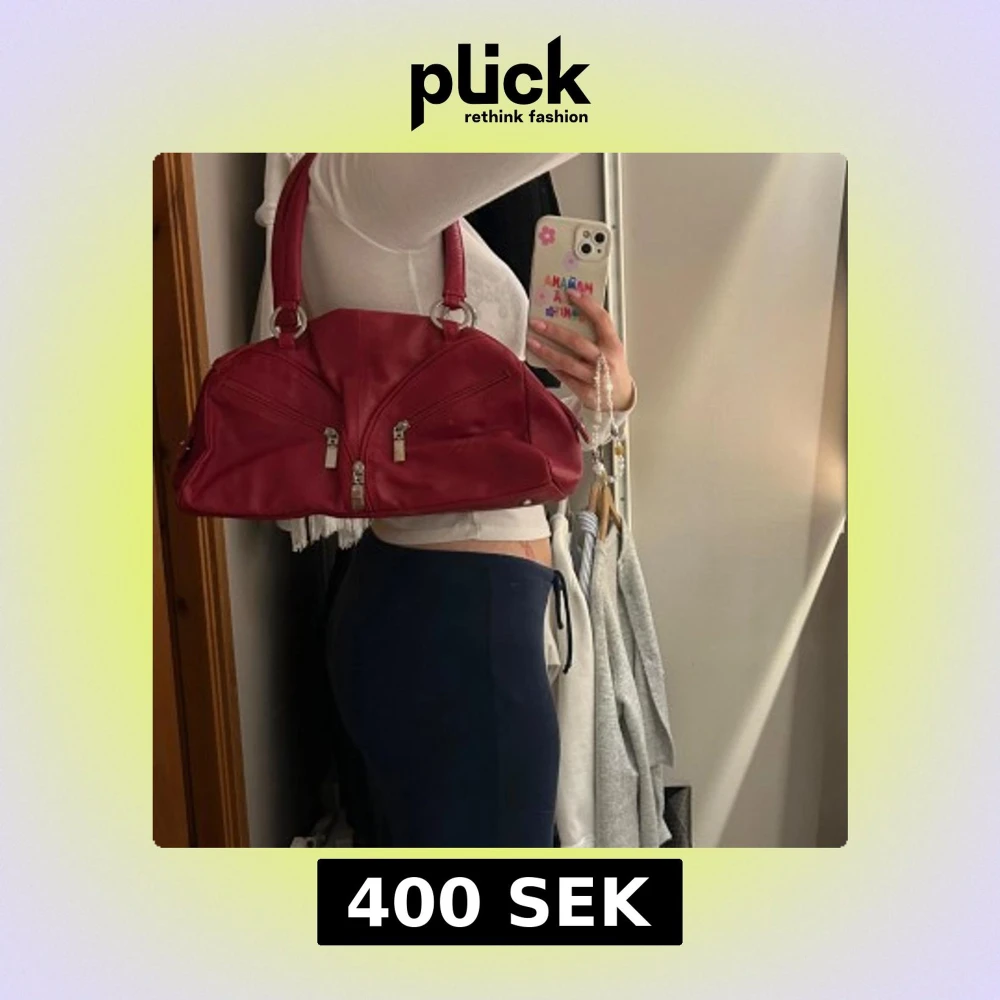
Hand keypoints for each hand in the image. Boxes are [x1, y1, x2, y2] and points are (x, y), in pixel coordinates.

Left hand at [527, 288, 634, 411]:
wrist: (620, 397)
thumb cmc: (612, 367)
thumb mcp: (611, 348)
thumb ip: (596, 334)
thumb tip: (568, 313)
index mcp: (613, 344)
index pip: (601, 319)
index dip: (587, 305)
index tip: (570, 293)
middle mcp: (605, 360)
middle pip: (577, 342)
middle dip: (554, 331)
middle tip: (536, 322)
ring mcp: (595, 377)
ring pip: (567, 362)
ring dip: (546, 351)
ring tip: (531, 341)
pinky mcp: (585, 391)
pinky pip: (564, 377)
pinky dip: (551, 367)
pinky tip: (540, 359)